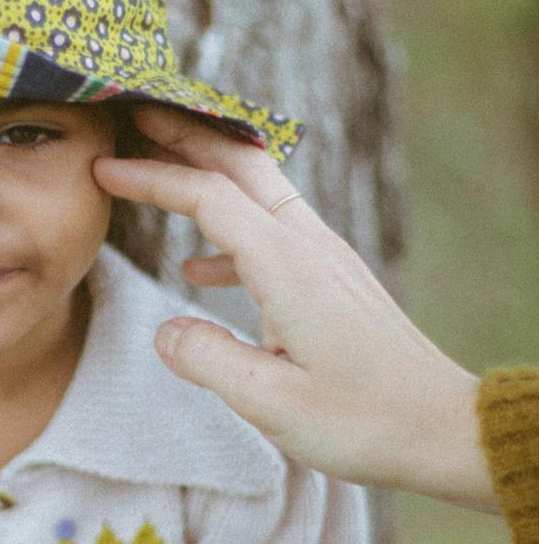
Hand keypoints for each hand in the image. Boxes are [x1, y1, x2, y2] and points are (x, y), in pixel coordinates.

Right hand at [93, 105, 496, 510]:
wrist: (441, 429)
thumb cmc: (362, 420)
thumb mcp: (268, 401)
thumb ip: (205, 359)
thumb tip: (163, 331)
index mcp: (287, 267)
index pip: (208, 197)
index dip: (151, 177)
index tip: (103, 168)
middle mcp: (309, 248)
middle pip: (239, 167)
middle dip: (186, 136)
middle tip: (136, 115)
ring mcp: (325, 259)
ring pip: (259, 192)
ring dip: (207, 174)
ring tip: (159, 173)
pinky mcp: (332, 281)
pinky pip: (271, 233)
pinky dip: (228, 232)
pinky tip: (198, 269)